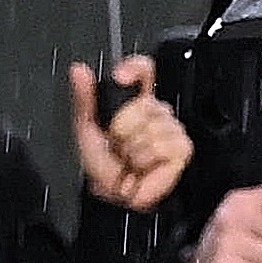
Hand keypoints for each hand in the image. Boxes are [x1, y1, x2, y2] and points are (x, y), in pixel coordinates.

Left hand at [67, 61, 186, 212]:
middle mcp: (156, 113)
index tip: (122, 77)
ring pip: (154, 126)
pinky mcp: (182, 150)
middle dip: (124, 126)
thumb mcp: (85, 127)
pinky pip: (165, 145)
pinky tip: (144, 166)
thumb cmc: (101, 164)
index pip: (145, 70)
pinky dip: (148, 159)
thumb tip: (79, 71)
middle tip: (118, 143)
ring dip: (134, 148)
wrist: (114, 194)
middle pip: (146, 103)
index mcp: (134, 102)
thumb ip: (84, 98)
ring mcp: (172, 131)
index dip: (136, 68)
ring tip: (130, 157)